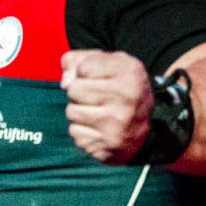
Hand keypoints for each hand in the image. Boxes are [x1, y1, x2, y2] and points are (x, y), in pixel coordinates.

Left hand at [61, 49, 151, 164]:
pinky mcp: (108, 144)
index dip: (84, 71)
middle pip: (74, 89)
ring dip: (78, 111)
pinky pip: (74, 132)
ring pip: (71, 112)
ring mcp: (118, 124)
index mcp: (129, 72)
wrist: (140, 126)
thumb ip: (78, 60)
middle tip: (96, 96)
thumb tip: (65, 82)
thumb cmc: (117, 87)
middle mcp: (127, 98)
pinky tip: (97, 127)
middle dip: (78, 92)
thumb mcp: (106, 63)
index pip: (83, 67)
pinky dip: (81, 130)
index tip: (99, 77)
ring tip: (97, 111)